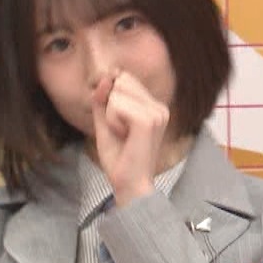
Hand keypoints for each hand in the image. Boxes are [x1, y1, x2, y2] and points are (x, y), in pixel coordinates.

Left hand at [91, 70, 170, 204]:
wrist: (129, 185)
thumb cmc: (120, 158)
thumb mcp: (105, 122)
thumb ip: (102, 99)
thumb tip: (106, 77)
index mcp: (154, 106)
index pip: (125, 79)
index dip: (112, 98)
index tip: (120, 126)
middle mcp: (160, 107)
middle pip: (122, 81)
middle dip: (111, 106)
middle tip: (122, 131)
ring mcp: (157, 113)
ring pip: (117, 92)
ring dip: (111, 116)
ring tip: (124, 135)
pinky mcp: (149, 120)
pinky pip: (116, 105)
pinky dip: (112, 122)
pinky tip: (124, 137)